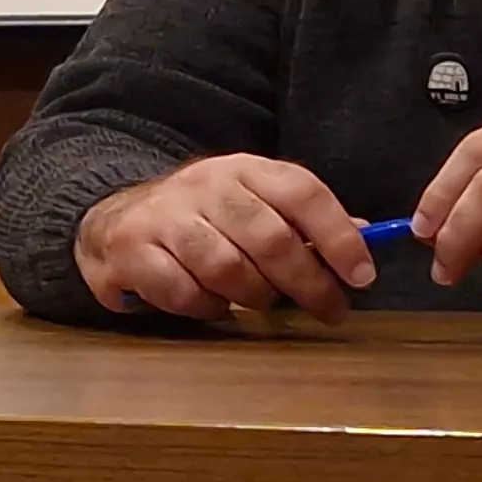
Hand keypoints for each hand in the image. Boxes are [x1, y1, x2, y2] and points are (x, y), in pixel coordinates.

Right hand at [72, 154, 376, 323]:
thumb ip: (303, 222)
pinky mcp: (132, 250)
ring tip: (261, 304)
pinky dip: (206, 308)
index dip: (338, 235)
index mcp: (243, 170)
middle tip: (331, 310)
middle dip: (308, 283)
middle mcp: (204, 185)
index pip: (301, 192)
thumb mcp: (254, 204)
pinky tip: (213, 304)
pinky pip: (183, 292)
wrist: (115, 218)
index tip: (362, 276)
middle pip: (269, 237)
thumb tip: (366, 237)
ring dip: (253, 297)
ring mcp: (165, 216)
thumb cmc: (201, 219)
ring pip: (227, 269)